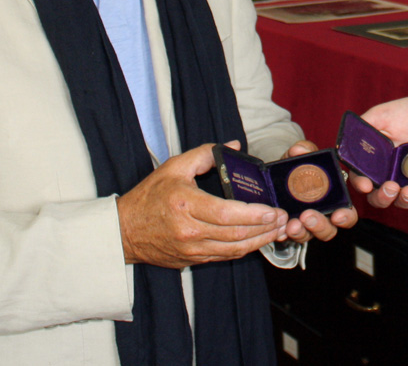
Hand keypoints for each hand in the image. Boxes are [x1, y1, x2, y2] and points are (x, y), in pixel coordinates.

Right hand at [117, 141, 287, 267]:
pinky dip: (244, 249)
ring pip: (233, 249)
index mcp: (186, 205)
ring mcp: (191, 250)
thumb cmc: (149, 196)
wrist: (124, 231)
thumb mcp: (174, 166)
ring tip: (278, 231)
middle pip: (235, 234)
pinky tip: (257, 240)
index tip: (272, 209)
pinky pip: (224, 256)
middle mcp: (189, 231)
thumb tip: (235, 147)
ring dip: (259, 241)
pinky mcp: (192, 260)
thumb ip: (206, 154)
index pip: (227, 214)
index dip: (253, 214)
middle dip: (264, 228)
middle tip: (283, 219)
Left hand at [279, 140, 358, 242]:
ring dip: (303, 232)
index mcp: (334, 197)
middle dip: (322, 225)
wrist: (275, 178)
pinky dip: (286, 235)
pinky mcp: (294, 230)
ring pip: (311, 235)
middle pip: (333, 227)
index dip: (351, 209)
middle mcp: (326, 214)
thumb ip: (303, 150)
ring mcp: (309, 224)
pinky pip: (293, 237)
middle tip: (308, 216)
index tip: (360, 193)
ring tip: (293, 225)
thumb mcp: (300, 156)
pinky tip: (280, 230)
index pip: (348, 209)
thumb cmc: (296, 167)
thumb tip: (299, 150)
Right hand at [349, 97, 407, 209]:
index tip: (366, 185)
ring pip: (402, 200)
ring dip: (404, 200)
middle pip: (378, 196)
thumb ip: (365, 125)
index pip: (360, 176)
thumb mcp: (383, 115)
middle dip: (382, 197)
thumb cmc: (407, 112)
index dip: (360, 184)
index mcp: (373, 160)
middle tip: (391, 188)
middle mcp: (388, 174)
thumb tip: (347, 138)